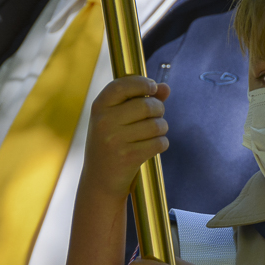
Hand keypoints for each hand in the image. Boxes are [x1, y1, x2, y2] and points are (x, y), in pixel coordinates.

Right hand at [83, 77, 169, 198]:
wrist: (99, 181)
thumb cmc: (111, 145)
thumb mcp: (116, 120)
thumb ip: (140, 100)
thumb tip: (165, 88)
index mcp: (99, 108)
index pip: (123, 85)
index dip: (142, 83)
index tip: (153, 87)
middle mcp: (104, 122)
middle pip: (146, 105)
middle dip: (158, 109)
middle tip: (157, 116)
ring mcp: (115, 140)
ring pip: (156, 125)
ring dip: (162, 128)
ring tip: (156, 132)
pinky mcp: (129, 157)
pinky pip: (159, 143)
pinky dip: (162, 143)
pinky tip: (155, 146)